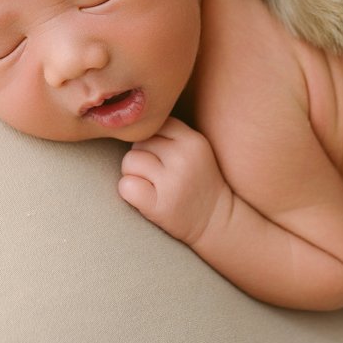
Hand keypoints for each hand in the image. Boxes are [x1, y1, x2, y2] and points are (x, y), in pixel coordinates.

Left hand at [118, 117, 230, 245]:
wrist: (216, 219)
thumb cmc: (198, 181)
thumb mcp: (195, 149)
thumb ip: (171, 134)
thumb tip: (134, 123)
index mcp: (193, 140)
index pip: (155, 125)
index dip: (152, 141)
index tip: (161, 156)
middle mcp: (183, 158)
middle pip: (138, 143)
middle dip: (141, 157)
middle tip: (157, 174)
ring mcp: (172, 182)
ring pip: (129, 162)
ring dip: (133, 174)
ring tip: (151, 185)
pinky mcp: (159, 205)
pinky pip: (126, 186)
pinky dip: (129, 192)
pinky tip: (145, 197)